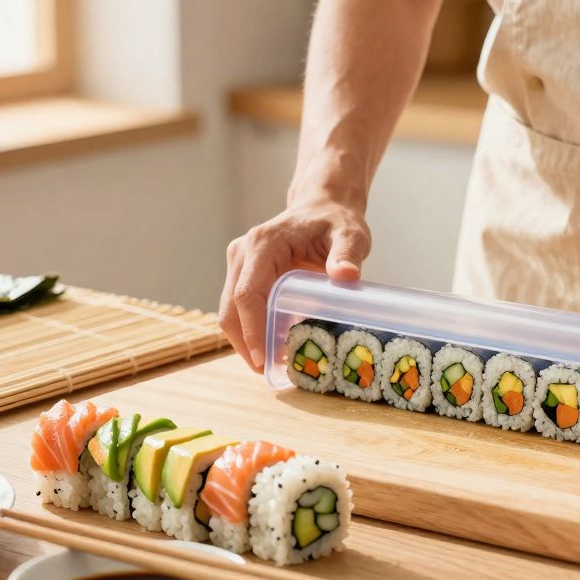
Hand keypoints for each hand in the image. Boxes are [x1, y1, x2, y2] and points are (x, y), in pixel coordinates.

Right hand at [219, 198, 369, 371]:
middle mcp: (243, 253)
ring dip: (246, 340)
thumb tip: (345, 276)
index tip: (263, 358)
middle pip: (230, 307)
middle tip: (267, 372)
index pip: (246, 293)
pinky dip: (251, 330)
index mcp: (264, 244)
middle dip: (245, 343)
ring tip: (271, 365)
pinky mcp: (243, 274)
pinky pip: (241, 308)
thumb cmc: (335, 221)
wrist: (322, 208)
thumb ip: (347, 254)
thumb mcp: (350, 235)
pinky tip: (272, 346)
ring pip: (229, 311)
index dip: (251, 329)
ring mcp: (240, 263)